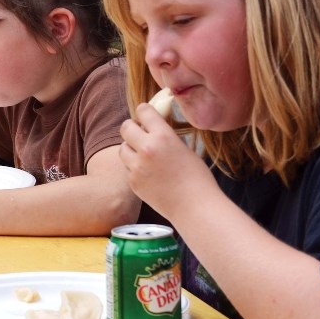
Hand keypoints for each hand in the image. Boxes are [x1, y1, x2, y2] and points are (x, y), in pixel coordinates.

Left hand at [118, 103, 215, 220]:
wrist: (195, 207)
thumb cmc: (197, 178)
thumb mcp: (183, 148)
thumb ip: (165, 136)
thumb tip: (153, 127)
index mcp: (163, 136)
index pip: (143, 111)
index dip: (145, 112)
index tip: (146, 116)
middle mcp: (146, 148)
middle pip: (125, 126)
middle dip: (132, 128)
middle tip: (140, 134)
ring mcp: (136, 166)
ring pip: (122, 148)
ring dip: (130, 148)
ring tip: (144, 156)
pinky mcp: (132, 181)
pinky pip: (127, 167)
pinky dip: (134, 167)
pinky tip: (148, 173)